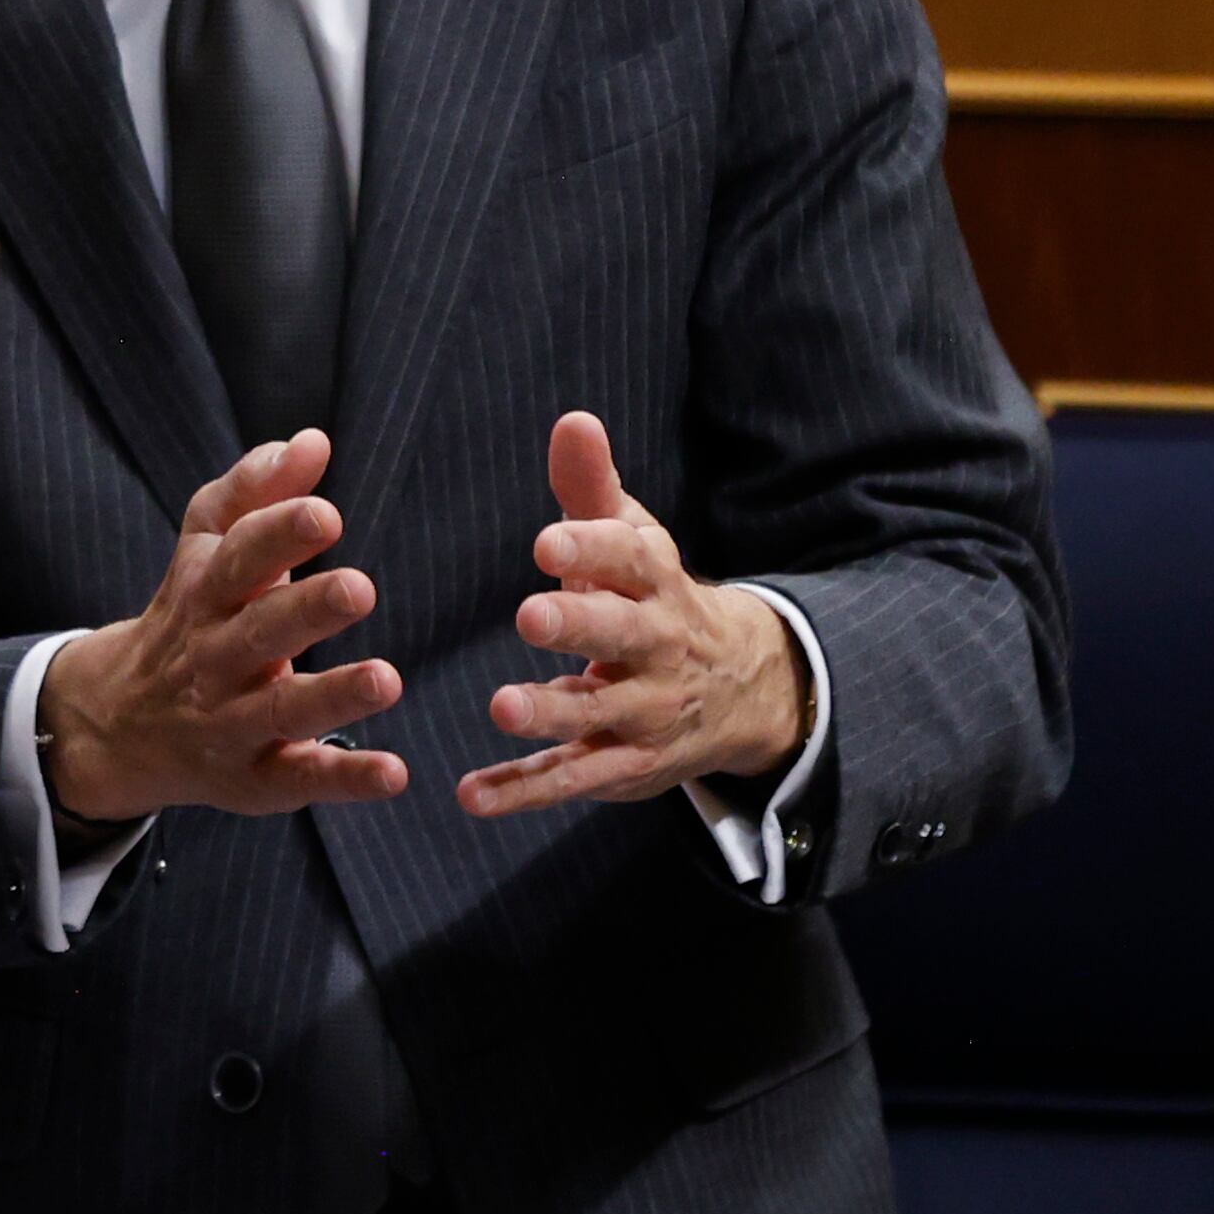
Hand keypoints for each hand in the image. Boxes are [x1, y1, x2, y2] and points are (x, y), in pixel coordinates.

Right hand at [38, 429, 406, 821]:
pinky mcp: (254, 779)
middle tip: (359, 587)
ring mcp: (232, 723)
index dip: (278, 533)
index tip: (325, 512)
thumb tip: (313, 440)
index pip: (238, 557)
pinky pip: (299, 779)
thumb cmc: (188, 616)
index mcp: (206, 593)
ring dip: (333, 696)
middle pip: (259, 632)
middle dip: (306, 609)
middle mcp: (214, 659)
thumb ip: (256, 491)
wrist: (117, 723)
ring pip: (280, 710)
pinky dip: (345, 778)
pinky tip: (394, 772)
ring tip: (386, 679)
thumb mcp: (204, 548)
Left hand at [460, 410, 805, 817]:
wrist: (740, 688)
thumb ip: (593, 488)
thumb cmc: (656, 597)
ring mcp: (644, 711)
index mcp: (658, 581)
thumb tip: (571, 419)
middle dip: (579, 626)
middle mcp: (658, 647)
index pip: (631, 558)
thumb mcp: (635, 540)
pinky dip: (524, 790)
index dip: (592, 548)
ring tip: (500, 706)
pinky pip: (573, 777)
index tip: (547, 541)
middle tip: (528, 616)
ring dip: (550, 713)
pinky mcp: (625, 764)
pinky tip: (473, 795)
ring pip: (598, 714)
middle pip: (622, 633)